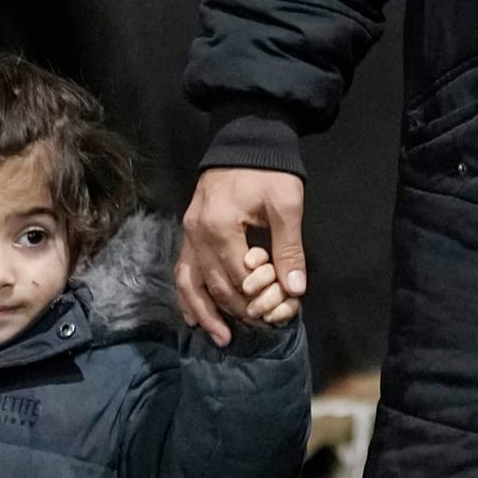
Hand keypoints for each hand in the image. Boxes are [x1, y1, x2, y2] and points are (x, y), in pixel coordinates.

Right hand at [179, 166, 305, 344]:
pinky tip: (194, 317)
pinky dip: (187, 295)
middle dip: (238, 310)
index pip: (239, 278)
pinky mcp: (188, 232)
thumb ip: (289, 248)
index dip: (259, 299)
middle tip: (260, 327)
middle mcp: (198, 234)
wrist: (245, 139)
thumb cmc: (270, 171)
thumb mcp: (286, 204)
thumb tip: (295, 289)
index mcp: (221, 227)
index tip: (279, 313)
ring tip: (222, 338)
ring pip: (191, 283)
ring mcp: (189, 233)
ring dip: (205, 313)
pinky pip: (183, 270)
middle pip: (216, 285)